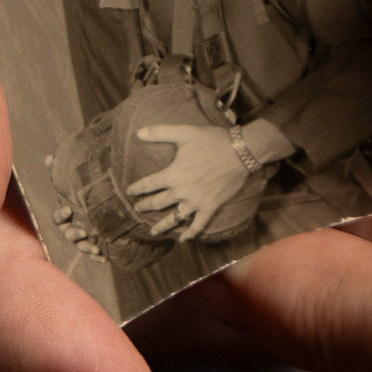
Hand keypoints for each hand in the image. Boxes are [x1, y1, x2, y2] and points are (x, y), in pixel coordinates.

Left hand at [128, 125, 253, 241]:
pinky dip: (190, 233)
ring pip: (174, 218)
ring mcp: (195, 202)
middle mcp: (181, 192)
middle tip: (138, 209)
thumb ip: (160, 132)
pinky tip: (183, 239)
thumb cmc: (212, 140)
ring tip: (153, 232)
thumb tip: (139, 132)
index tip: (130, 191)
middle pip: (158, 203)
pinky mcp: (210, 207)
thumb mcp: (185, 132)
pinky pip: (197, 225)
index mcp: (172, 175)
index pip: (148, 184)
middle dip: (146, 206)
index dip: (137, 188)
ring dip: (162, 226)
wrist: (240, 152)